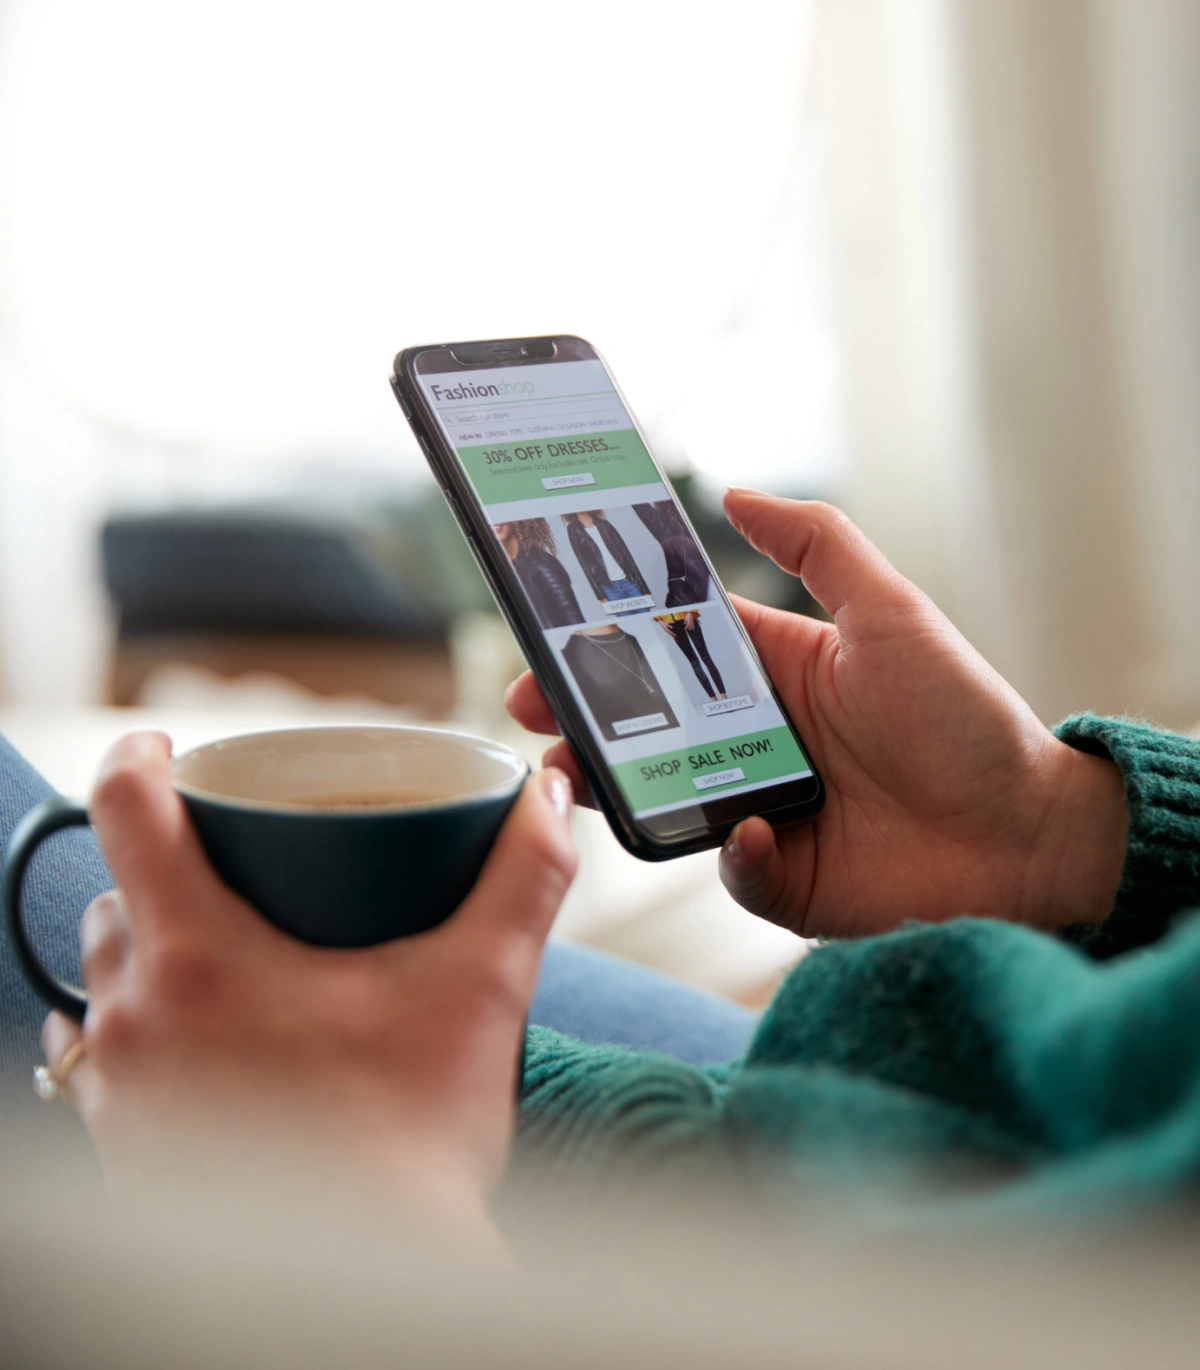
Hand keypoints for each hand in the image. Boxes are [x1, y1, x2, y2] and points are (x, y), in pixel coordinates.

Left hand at [42, 733, 575, 1236]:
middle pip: (117, 897)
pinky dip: (130, 1033)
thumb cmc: (414, 1146)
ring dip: (146, 951)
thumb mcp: (479, 991)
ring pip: (103, 984)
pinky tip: (184, 1042)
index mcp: (200, 960)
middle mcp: (136, 1021)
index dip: (140, 753)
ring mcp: (121, 1094)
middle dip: (163, 866)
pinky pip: (96, 1064)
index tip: (168, 745)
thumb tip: (550, 798)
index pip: (125, 809)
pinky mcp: (124, 1152)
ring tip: (215, 949)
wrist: (375, 1283)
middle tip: (229, 863)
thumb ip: (521, 880)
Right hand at [507, 492, 1125, 938]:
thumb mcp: (891, 611)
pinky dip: (734, 856)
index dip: (612, 638)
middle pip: (651, 725)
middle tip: (533, 703)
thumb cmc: (964, 717)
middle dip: (586, 712)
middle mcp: (758, 741)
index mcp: (776, 675)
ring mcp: (764, 810)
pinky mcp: (783, 877)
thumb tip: (741, 492)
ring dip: (619, 786)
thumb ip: (820, 546)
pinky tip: (753, 835)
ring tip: (575, 769)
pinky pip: (732, 868)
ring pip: (667, 797)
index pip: (675, 648)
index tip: (554, 630)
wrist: (1027, 834)